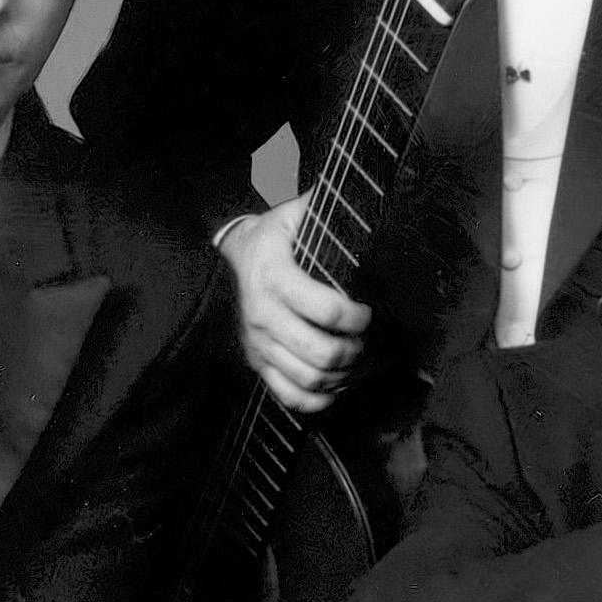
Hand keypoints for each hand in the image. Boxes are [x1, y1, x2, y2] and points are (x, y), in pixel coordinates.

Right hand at [222, 197, 370, 413]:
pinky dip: (318, 399)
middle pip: (321, 353)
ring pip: (309, 379)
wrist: (234, 256)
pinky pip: (289, 396)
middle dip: (355, 350)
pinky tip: (335, 385)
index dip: (357, 317)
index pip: (327, 310)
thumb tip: (367, 202)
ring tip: (357, 360)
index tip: (368, 311)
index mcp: (275, 277)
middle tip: (366, 340)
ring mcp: (258, 343)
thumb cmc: (274, 237)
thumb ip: (326, 211)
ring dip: (342, 376)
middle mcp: (263, 315)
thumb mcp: (295, 215)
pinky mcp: (257, 362)